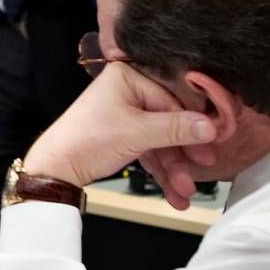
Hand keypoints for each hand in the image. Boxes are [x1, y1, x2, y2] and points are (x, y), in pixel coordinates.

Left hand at [22, 63, 216, 209]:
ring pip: (160, 141)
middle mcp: (126, 91)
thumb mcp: (137, 133)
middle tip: (203, 167)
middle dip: (183, 152)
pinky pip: (149, 151)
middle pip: (167, 122)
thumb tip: (211, 126)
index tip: (214, 141)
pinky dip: (161, 171)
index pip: (172, 98)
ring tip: (185, 192)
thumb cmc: (86, 140)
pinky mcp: (122, 135)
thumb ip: (176, 129)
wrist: (55, 169)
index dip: (193, 123)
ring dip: (174, 168)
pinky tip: (174, 193)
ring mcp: (124, 114)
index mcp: (127, 77)